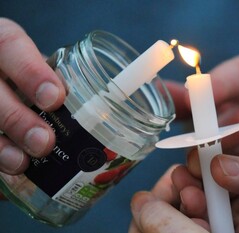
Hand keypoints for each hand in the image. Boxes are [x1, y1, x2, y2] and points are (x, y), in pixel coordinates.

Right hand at [0, 18, 64, 173]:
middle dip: (17, 119)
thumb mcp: (44, 70)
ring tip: (21, 164)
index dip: (31, 72)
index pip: (10, 45)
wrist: (8, 86)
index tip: (55, 98)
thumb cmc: (33, 81)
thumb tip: (113, 103)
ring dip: (0, 146)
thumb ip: (62, 80)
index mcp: (6, 49)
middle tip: (44, 141)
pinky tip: (11, 176)